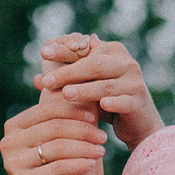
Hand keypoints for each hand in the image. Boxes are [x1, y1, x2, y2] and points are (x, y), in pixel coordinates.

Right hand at [0, 98, 106, 174]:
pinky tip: (92, 164)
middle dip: (82, 130)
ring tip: (102, 150)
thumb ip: (61, 117)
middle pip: (54, 128)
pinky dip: (78, 164)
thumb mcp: (54, 141)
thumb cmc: (52, 169)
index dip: (74, 111)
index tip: (96, 116)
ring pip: (57, 148)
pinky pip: (57, 168)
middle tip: (103, 136)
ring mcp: (12, 162)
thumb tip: (84, 85)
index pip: (48, 110)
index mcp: (14, 126)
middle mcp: (8, 142)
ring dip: (84, 147)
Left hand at [33, 33, 164, 147]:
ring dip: (85, 90)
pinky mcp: (139, 102)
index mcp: (113, 52)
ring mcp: (134, 82)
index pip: (85, 49)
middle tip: (47, 80)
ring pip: (106, 84)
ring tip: (65, 94)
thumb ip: (66, 81)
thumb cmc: (106, 103)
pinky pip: (124, 101)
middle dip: (69, 72)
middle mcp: (126, 63)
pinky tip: (103, 105)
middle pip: (94, 64)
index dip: (64, 50)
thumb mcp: (86, 88)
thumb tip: (35, 78)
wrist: (137, 125)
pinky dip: (114, 103)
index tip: (43, 52)